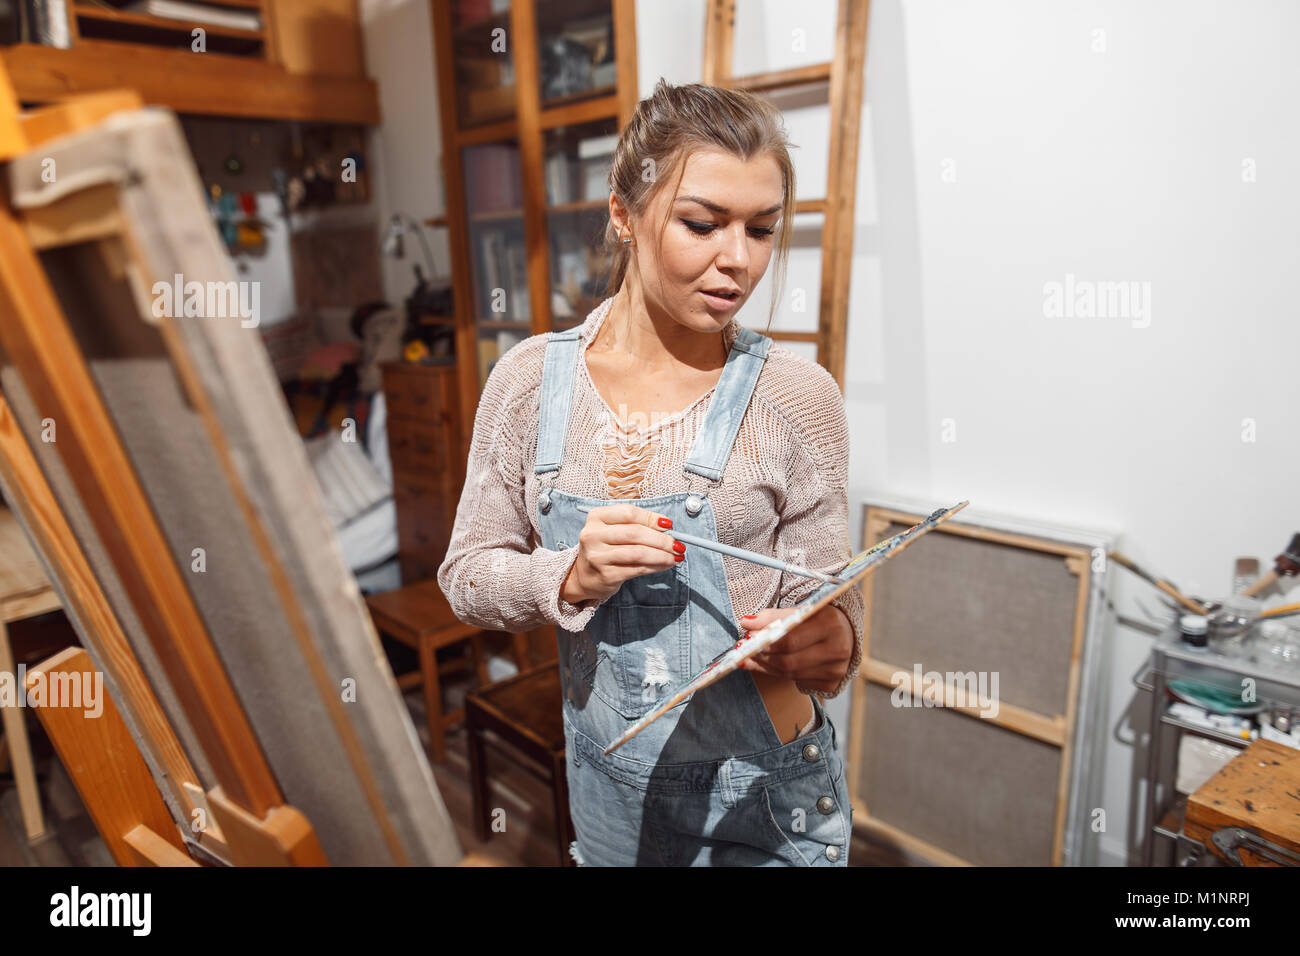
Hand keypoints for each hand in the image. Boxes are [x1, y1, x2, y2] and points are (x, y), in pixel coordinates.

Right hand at [559, 504, 683, 604]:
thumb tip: (666, 526)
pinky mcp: (606, 575)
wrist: (584, 575)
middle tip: (678, 544)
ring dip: (662, 555)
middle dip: (662, 539)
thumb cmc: (606, 548)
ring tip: (675, 557)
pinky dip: (655, 567)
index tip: (669, 525)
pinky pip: (637, 569)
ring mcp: (597, 556)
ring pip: (638, 553)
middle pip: (635, 533)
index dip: (652, 518)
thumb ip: (636, 524)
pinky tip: (664, 565)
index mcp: (596, 517)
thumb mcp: (614, 530)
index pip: (629, 513)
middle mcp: (593, 535)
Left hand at [738, 603, 853, 693]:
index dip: (764, 640)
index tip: (747, 635)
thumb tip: (746, 623)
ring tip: (750, 657)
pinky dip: (779, 673)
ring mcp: (836, 669)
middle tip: (744, 649)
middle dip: (761, 655)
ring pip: (789, 673)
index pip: (789, 639)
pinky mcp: (831, 684)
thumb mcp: (799, 611)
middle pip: (788, 660)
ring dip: (765, 666)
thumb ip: (773, 617)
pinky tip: (768, 665)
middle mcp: (837, 648)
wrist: (846, 633)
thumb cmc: (818, 619)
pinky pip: (796, 681)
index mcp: (830, 623)